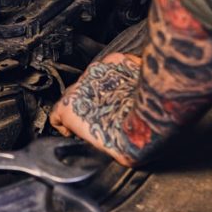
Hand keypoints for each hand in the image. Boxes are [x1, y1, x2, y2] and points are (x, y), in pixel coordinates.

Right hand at [50, 52, 144, 166]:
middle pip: (76, 95)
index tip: (74, 128)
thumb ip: (92, 139)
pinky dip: (119, 77)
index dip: (65, 123)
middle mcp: (80, 85)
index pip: (56, 113)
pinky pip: (114, 68)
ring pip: (95, 79)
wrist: (154, 112)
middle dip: (87, 105)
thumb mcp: (104, 150)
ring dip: (103, 90)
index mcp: (70, 108)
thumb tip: (100, 141)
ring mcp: (99, 70)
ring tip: (120, 103)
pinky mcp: (118, 60)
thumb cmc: (130, 134)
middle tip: (103, 117)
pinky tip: (131, 89)